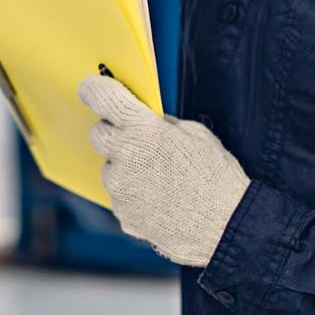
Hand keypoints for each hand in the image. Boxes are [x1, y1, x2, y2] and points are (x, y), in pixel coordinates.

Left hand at [78, 72, 250, 266]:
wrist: (224, 227)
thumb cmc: (216, 177)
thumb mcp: (196, 134)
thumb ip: (164, 124)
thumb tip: (149, 122)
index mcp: (144, 130)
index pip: (105, 99)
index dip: (93, 88)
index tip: (90, 87)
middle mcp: (126, 158)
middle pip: (97, 134)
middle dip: (112, 130)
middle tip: (135, 137)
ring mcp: (121, 190)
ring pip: (109, 168)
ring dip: (125, 167)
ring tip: (157, 177)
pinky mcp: (123, 215)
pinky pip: (119, 196)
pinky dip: (133, 193)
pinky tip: (159, 198)